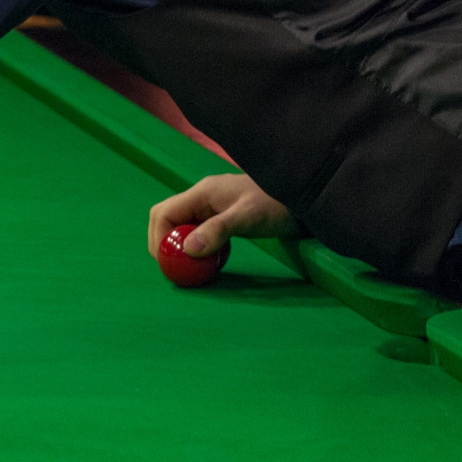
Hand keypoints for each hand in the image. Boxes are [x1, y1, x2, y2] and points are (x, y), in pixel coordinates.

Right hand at [148, 173, 299, 259]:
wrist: (303, 196)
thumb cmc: (277, 204)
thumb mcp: (247, 218)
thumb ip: (217, 231)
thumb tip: (188, 249)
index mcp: (202, 192)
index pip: (164, 212)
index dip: (158, 238)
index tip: (167, 261)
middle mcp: (203, 198)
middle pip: (168, 219)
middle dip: (165, 244)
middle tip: (175, 268)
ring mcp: (212, 208)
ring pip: (183, 227)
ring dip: (182, 248)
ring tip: (191, 268)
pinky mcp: (223, 218)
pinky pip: (199, 233)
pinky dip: (199, 248)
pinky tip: (212, 261)